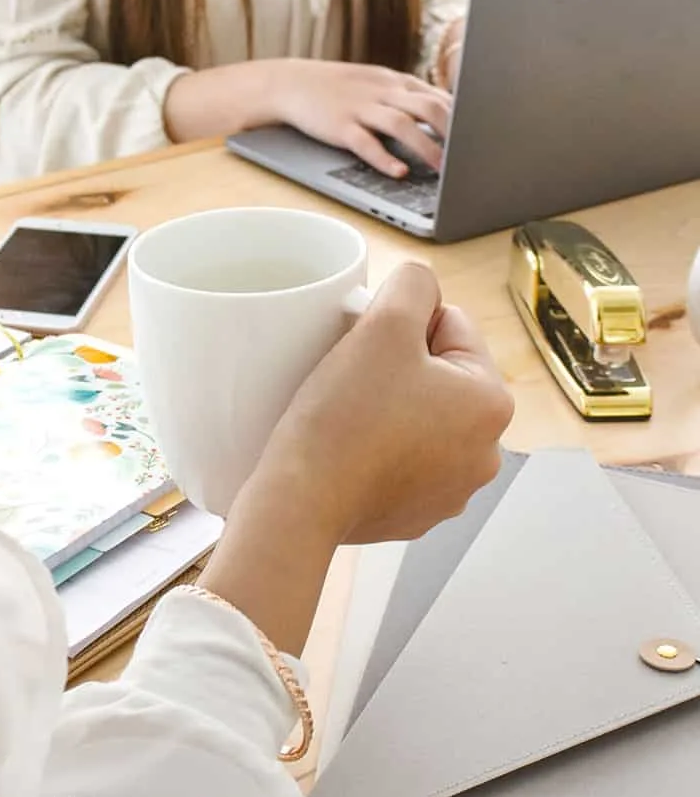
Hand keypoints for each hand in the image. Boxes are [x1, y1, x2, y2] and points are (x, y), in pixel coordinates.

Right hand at [241, 264, 512, 548]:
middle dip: (401, 368)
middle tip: (356, 380)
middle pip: (440, 375)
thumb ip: (415, 283)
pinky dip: (379, 449)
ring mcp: (451, 490)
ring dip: (392, 408)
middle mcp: (485, 453)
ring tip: (351, 415)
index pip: (451, 326)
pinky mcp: (416, 513)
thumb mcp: (385, 324)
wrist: (302, 502)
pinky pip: (402, 459)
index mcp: (493, 404)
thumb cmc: (345, 418)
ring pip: (421, 417)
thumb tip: (422, 286)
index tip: (369, 349)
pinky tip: (351, 448)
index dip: (403, 326)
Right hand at [271, 59, 452, 176]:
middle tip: (469, 156)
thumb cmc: (340, 88)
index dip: (463, 118)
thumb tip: (447, 114)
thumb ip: (409, 97)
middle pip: (428, 107)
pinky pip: (366, 143)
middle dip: (453, 133)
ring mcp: (361, 108)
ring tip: (443, 170)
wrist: (291, 83)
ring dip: (426, 148)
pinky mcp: (340, 127)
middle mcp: (383, 92)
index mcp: (396, 82)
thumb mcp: (378, 84)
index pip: (439, 96)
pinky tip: (399, 172)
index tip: (480, 137)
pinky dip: (384, 159)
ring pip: (401, 126)